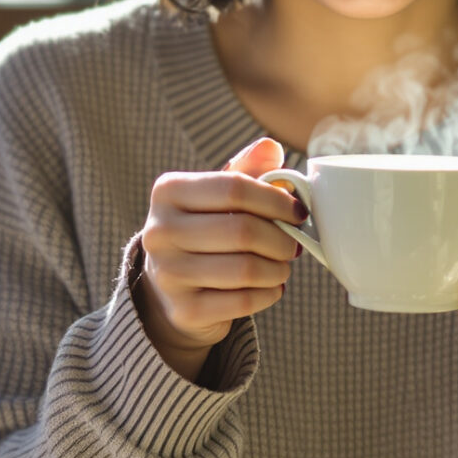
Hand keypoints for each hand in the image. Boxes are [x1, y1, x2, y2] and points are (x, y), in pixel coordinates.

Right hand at [134, 136, 304, 375]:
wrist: (169, 289)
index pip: (234, 188)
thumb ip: (246, 170)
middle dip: (282, 239)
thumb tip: (271, 147)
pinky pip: (244, 301)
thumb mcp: (218, 196)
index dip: (276, 200)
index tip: (298, 211)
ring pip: (247, 269)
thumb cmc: (204, 230)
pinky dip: (270, 294)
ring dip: (279, 269)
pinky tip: (271, 286)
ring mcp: (168, 274)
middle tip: (293, 244)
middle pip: (243, 231)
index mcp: (167, 192)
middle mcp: (159, 231)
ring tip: (282, 265)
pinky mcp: (184, 310)